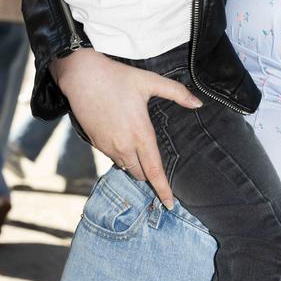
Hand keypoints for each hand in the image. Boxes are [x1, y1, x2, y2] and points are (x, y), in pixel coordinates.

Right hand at [55, 48, 202, 207]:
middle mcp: (124, 146)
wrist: (81, 76)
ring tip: (141, 155)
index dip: (163, 189)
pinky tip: (124, 141)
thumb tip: (198, 103)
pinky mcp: (96, 143)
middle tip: (157, 173)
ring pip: (126, 167)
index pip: (155, 171)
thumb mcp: (150, 81)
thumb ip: (177, 93)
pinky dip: (121, 156)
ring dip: (135, 166)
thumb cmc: (117, 77)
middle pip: (140, 174)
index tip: (169, 203)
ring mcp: (108, 146)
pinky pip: (112, 157)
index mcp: (141, 134)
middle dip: (149, 176)